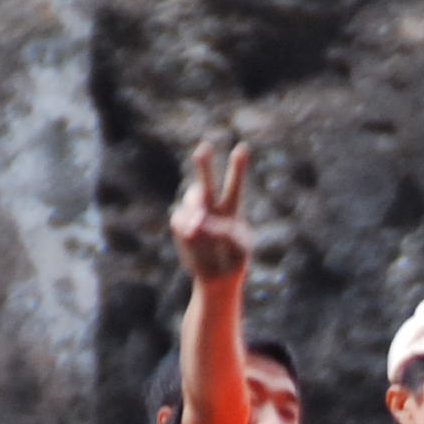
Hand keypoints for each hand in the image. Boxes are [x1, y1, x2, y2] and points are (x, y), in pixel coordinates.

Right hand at [169, 136, 252, 284]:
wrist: (218, 276)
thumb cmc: (234, 259)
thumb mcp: (239, 249)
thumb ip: (223, 233)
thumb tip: (196, 224)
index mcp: (232, 208)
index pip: (234, 184)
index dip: (238, 166)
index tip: (242, 147)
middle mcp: (212, 207)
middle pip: (207, 182)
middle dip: (204, 165)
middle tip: (204, 148)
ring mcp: (194, 215)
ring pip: (191, 200)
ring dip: (196, 207)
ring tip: (200, 225)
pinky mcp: (181, 226)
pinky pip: (181, 221)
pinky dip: (187, 229)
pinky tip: (193, 237)